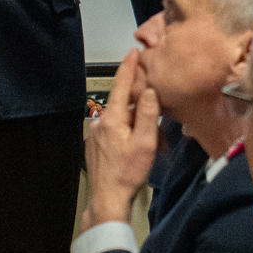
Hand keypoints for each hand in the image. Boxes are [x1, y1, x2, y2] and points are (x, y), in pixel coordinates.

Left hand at [82, 49, 160, 229]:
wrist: (107, 200)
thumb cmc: (127, 174)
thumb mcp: (145, 142)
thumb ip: (148, 113)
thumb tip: (149, 90)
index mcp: (112, 119)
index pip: (121, 85)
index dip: (128, 67)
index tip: (133, 51)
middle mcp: (100, 123)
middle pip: (125, 105)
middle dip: (142, 110)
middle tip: (157, 126)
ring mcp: (95, 135)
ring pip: (122, 120)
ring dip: (137, 126)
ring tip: (151, 145)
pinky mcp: (95, 145)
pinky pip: (115, 132)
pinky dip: (128, 135)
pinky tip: (137, 150)